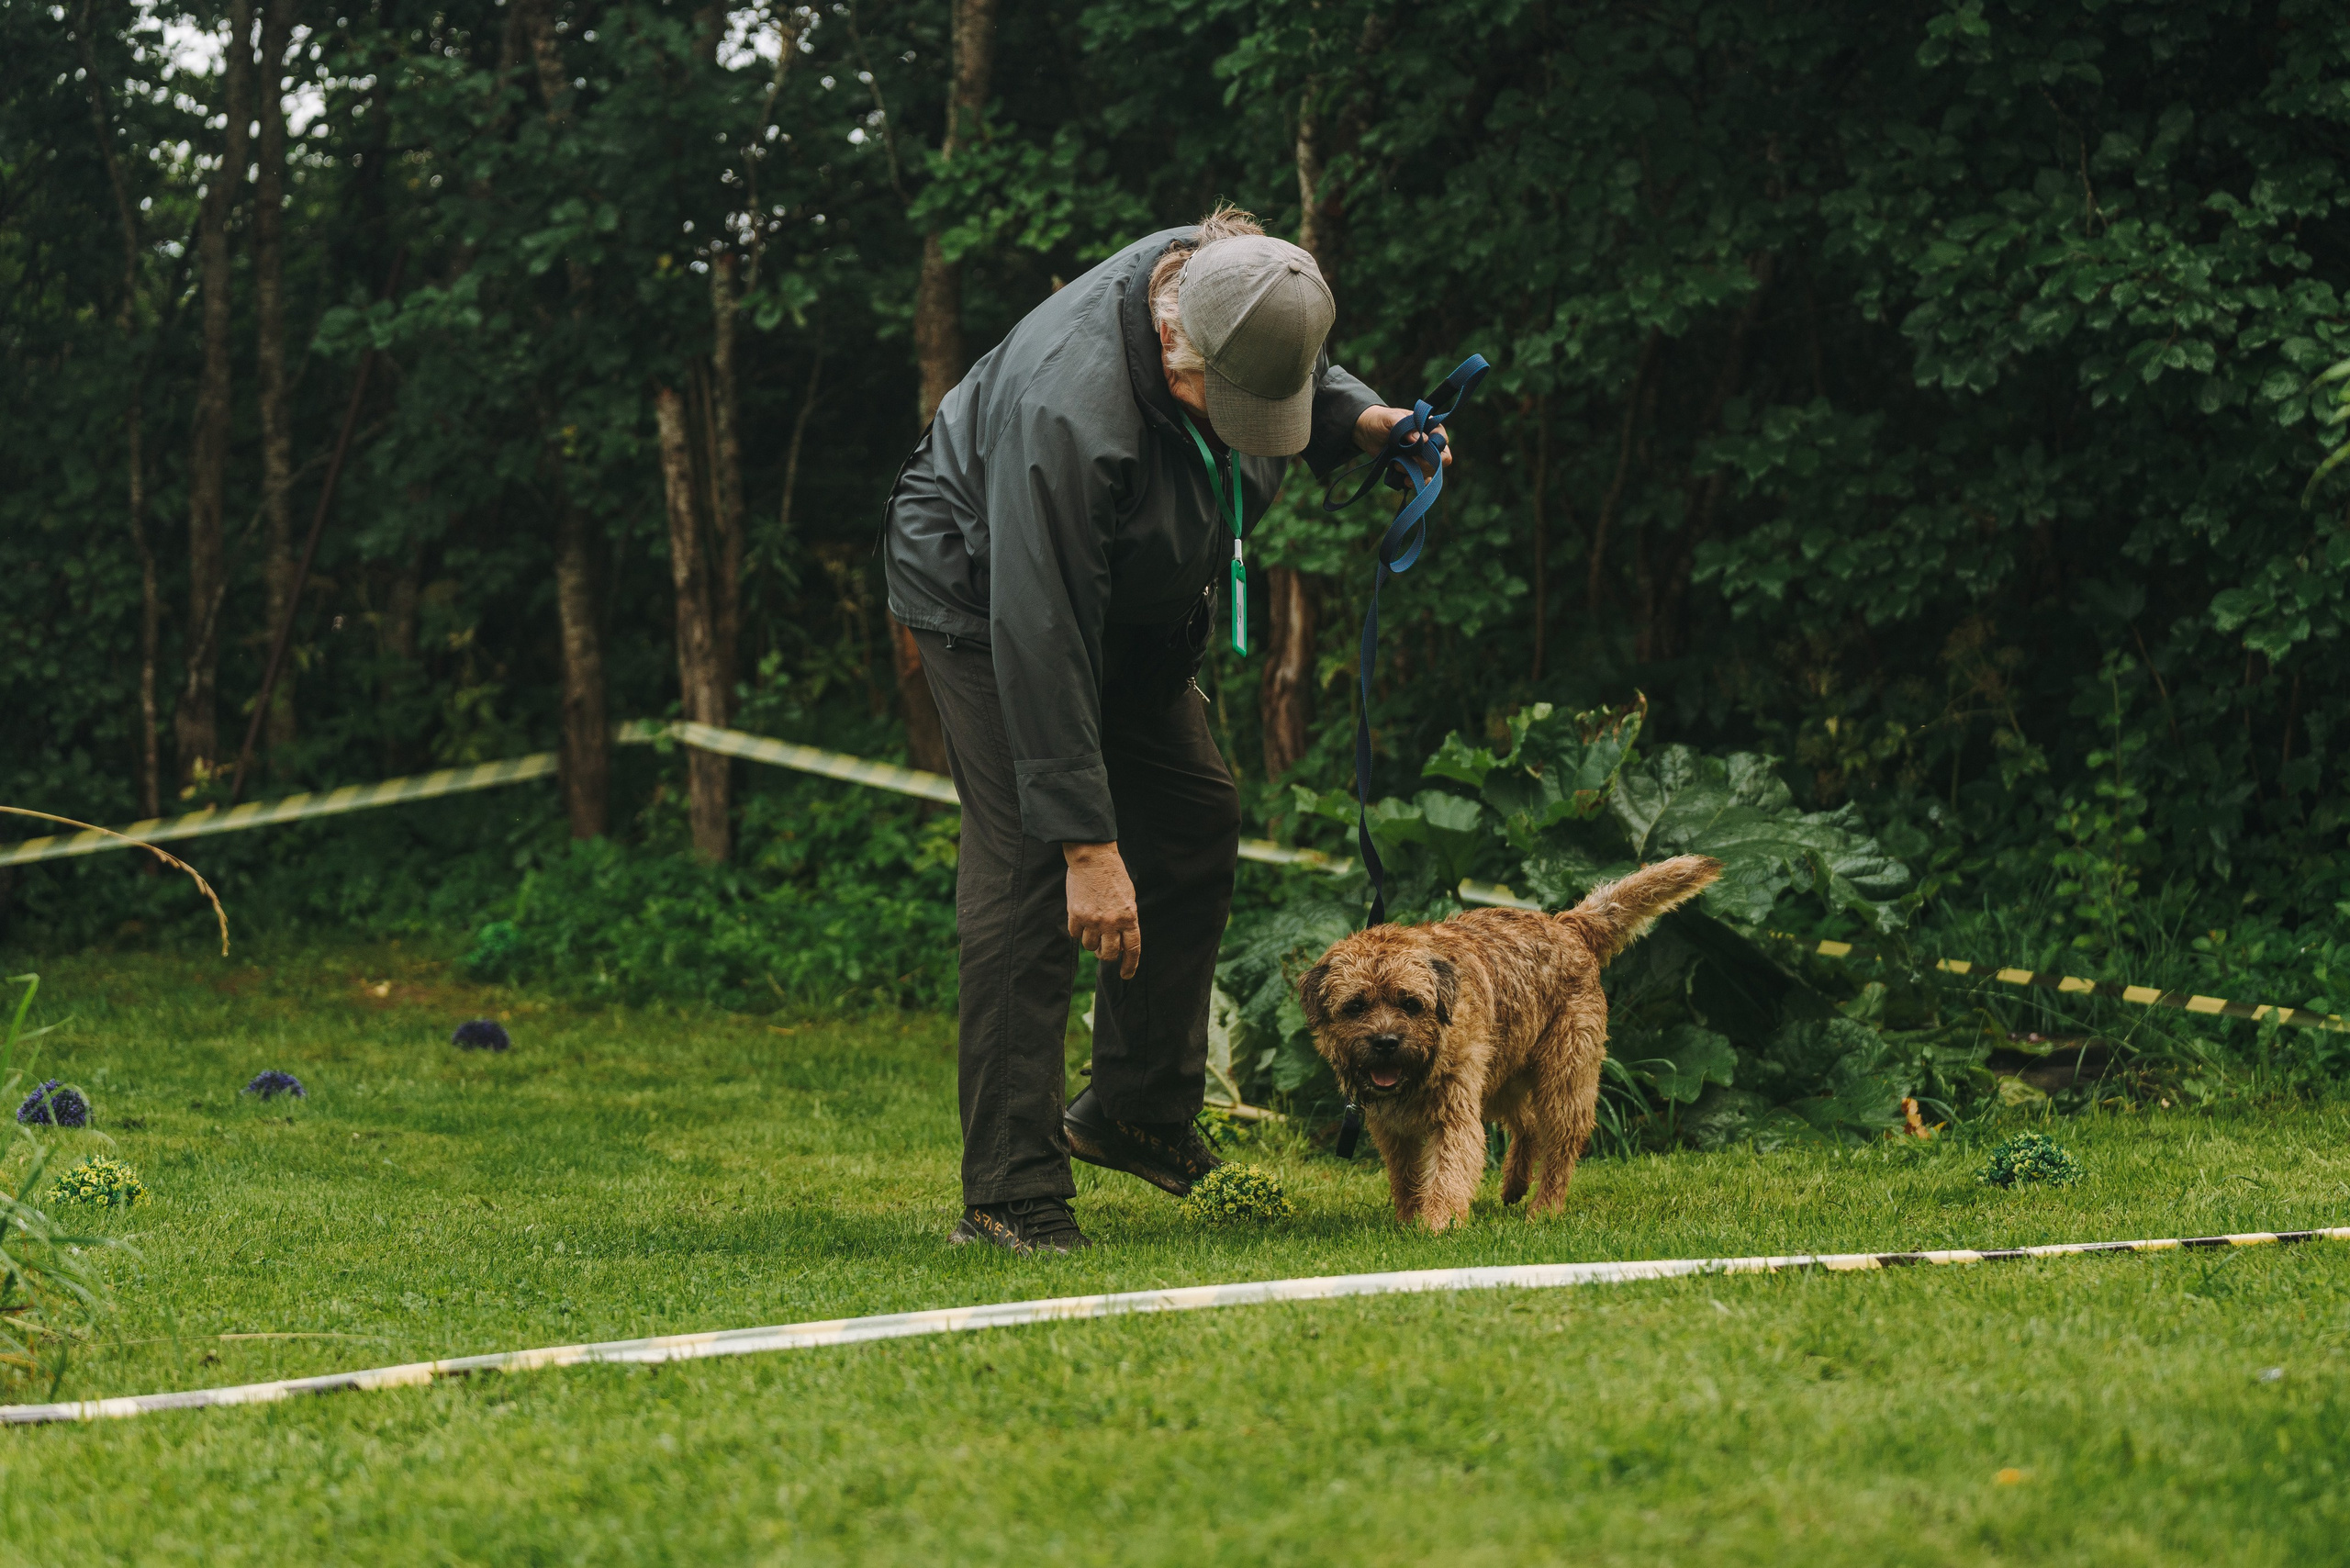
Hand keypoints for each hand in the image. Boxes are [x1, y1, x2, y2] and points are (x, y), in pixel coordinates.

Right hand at [1064, 842, 1139, 979]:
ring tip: (1093, 929)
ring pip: (1090, 946)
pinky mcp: (1075, 915)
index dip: (1130, 965)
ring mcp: (1093, 919)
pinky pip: (1076, 935)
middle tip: (1104, 950)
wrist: (1093, 858)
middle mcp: (1111, 921)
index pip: (1132, 949)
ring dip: (1092, 942)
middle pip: (1109, 953)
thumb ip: (1126, 920)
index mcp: (1129, 917)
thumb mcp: (1128, 898)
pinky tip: (1081, 920)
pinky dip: (1079, 931)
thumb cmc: (1113, 876)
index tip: (1125, 975)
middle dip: (1107, 955)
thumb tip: (1122, 941)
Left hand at [1354, 405, 1454, 478]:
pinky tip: (1405, 481)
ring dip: (1415, 472)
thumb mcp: (1391, 419)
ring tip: (1397, 465)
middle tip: (1409, 460)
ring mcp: (1421, 457)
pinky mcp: (1411, 468)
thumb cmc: (1382, 420)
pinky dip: (1415, 482)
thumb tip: (1423, 440)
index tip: (1418, 450)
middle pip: (1440, 460)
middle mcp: (1429, 443)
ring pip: (1430, 472)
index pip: (1442, 441)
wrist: (1367, 432)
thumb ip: (1406, 427)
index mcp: (1429, 427)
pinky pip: (1421, 480)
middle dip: (1425, 463)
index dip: (1434, 449)